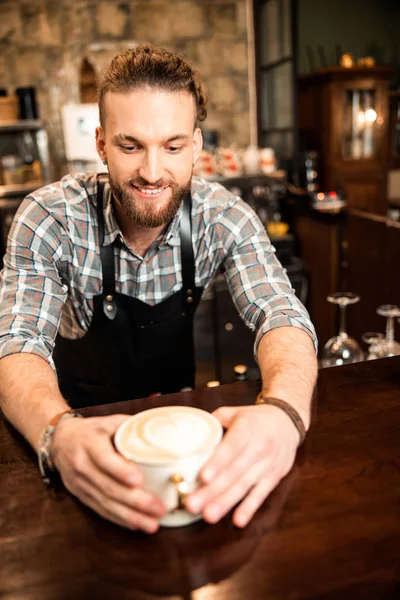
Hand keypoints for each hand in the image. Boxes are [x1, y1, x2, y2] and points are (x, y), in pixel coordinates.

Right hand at [51, 414, 166, 532]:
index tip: (139, 480)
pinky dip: (119, 519)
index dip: (120, 470)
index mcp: (89, 442)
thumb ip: (132, 427)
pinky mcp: (81, 496)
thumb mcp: (108, 421)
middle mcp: (82, 464)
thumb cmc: (92, 430)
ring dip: (130, 516)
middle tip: (159, 508)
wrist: (60, 442)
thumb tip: (164, 432)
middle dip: (135, 501)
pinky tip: (136, 524)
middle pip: (108, 487)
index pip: (104, 459)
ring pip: (105, 503)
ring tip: (152, 524)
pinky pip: (100, 510)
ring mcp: (80, 483)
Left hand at [185, 404, 300, 527]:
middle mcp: (260, 446)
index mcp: (247, 427)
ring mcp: (268, 464)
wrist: (287, 423)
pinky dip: (250, 508)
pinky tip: (238, 521)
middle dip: (213, 490)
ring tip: (208, 516)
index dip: (219, 462)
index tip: (203, 477)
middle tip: (193, 504)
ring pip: (245, 486)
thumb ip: (212, 423)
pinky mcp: (274, 478)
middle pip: (235, 471)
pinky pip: (261, 495)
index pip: (233, 446)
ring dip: (226, 503)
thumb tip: (187, 439)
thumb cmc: (254, 419)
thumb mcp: (234, 412)